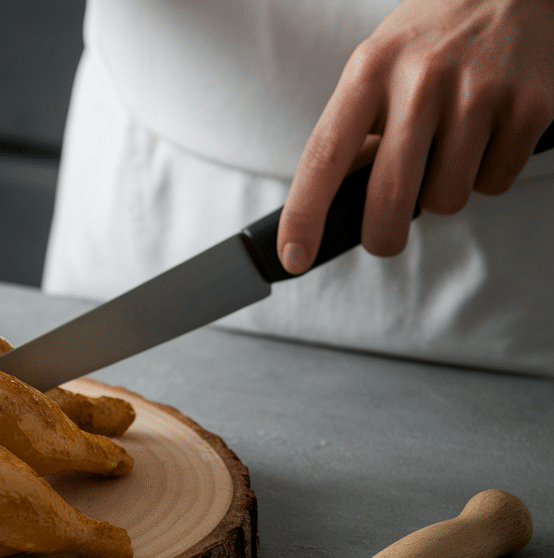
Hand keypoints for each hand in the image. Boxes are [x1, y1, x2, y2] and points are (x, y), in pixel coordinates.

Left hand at [277, 0, 553, 273]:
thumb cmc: (431, 37)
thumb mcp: (376, 67)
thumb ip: (356, 128)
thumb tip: (333, 200)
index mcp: (369, 71)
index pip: (324, 156)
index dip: (304, 214)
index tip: (293, 256)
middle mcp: (421, 80)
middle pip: (389, 196)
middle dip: (382, 235)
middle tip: (384, 236)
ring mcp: (478, 92)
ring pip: (445, 199)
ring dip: (442, 193)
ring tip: (447, 151)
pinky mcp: (529, 107)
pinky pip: (494, 183)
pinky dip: (486, 174)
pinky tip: (484, 137)